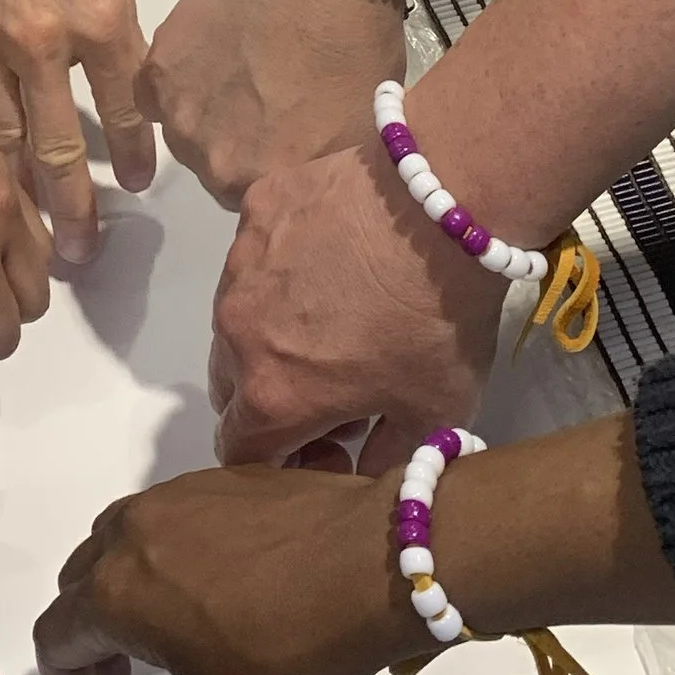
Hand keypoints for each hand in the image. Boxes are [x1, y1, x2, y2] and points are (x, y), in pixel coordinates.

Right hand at [0, 0, 151, 266]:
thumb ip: (115, 11)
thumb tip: (119, 67)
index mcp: (98, 13)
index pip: (126, 108)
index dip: (136, 154)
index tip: (140, 184)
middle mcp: (39, 38)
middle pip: (58, 145)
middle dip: (72, 207)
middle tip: (80, 253)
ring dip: (16, 190)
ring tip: (29, 234)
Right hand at [35, 469, 403, 674]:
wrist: (372, 563)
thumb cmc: (293, 651)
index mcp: (116, 591)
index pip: (56, 639)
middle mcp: (129, 532)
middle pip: (79, 584)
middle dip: (89, 638)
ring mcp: (173, 497)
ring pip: (117, 544)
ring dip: (121, 592)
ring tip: (162, 634)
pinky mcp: (216, 479)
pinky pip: (164, 522)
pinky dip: (162, 560)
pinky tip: (210, 592)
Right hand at [141, 0, 404, 207]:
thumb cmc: (355, 43)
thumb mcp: (359, 130)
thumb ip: (320, 170)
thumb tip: (307, 177)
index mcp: (272, 186)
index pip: (261, 203)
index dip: (275, 168)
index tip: (288, 137)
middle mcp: (217, 165)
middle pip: (218, 172)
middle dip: (239, 145)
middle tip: (266, 100)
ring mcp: (181, 116)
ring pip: (186, 133)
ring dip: (207, 113)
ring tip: (241, 70)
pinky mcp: (156, 71)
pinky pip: (156, 95)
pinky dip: (178, 80)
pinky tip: (210, 52)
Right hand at [208, 138, 496, 469]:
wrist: (443, 205)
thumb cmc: (438, 319)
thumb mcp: (433, 414)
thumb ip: (386, 462)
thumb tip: (362, 470)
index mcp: (272, 394)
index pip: (240, 452)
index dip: (283, 463)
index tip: (334, 443)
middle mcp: (235, 331)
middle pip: (230, 387)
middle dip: (271, 398)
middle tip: (336, 384)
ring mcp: (239, 263)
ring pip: (237, 319)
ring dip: (271, 334)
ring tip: (337, 315)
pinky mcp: (255, 208)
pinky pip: (256, 255)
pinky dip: (283, 269)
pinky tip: (336, 256)